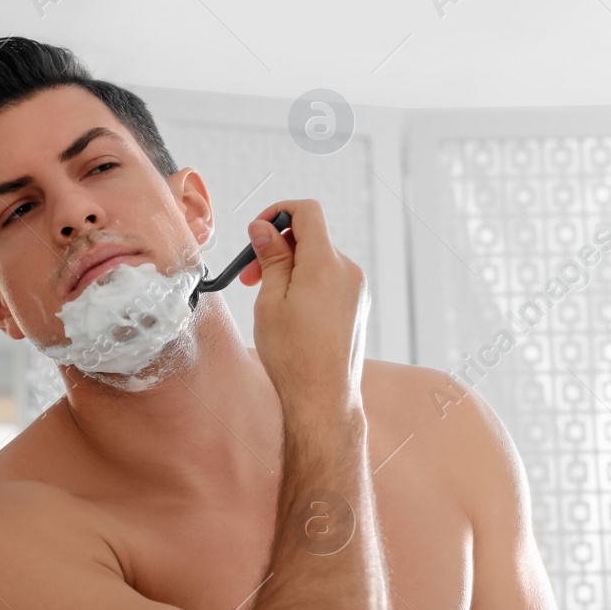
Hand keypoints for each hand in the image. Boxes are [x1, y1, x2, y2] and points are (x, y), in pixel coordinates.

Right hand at [240, 200, 369, 420]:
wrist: (323, 397)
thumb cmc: (293, 355)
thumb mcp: (271, 300)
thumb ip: (271, 257)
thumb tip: (264, 228)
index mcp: (325, 264)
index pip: (307, 212)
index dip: (278, 213)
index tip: (257, 233)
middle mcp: (348, 271)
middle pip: (312, 236)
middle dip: (278, 247)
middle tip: (251, 274)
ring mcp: (357, 289)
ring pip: (320, 259)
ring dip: (292, 267)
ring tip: (269, 298)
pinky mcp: (358, 305)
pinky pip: (331, 279)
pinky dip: (309, 282)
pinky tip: (291, 310)